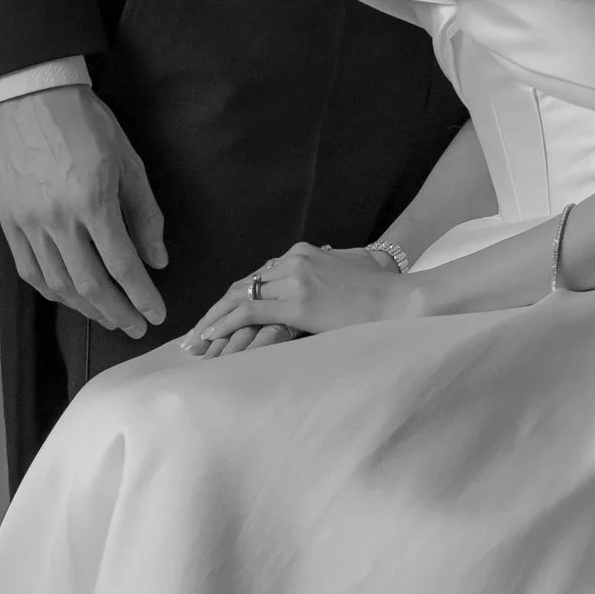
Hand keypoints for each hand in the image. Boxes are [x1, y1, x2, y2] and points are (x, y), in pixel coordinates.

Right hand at [0, 85, 167, 337]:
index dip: (142, 295)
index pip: (122, 264)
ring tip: (108, 316)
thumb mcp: (129, 162)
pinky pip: (30, 269)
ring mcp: (28, 221)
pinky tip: (70, 298)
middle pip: (89, 284)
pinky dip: (51, 291)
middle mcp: (56, 217)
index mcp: (92, 200)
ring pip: (57, 283)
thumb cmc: (87, 124)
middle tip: (136, 326)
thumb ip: (145, 214)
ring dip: (86, 308)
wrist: (32, 96)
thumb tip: (156, 259)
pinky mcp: (9, 220)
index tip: (156, 313)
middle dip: (117, 312)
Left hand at [186, 242, 414, 353]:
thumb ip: (330, 268)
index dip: (235, 297)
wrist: (399, 300)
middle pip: (243, 285)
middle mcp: (293, 261)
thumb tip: (325, 274)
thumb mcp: (351, 269)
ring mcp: (294, 280)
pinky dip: (225, 324)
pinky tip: (211, 337)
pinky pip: (249, 311)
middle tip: (197, 331)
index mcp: (303, 252)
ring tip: (196, 341)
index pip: (258, 276)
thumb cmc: (382, 290)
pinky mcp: (296, 302)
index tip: (220, 315)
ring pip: (239, 297)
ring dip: (213, 320)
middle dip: (217, 309)